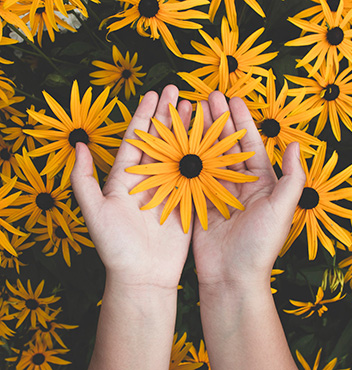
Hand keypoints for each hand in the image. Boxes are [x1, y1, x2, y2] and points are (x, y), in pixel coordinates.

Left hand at [71, 85, 192, 289]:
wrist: (142, 275)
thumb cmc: (115, 246)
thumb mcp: (94, 212)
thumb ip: (83, 179)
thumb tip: (79, 146)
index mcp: (125, 178)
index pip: (136, 139)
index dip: (144, 116)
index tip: (153, 94)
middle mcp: (148, 179)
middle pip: (160, 140)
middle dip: (168, 115)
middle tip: (178, 91)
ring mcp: (169, 189)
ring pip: (179, 153)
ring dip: (186, 130)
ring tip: (195, 107)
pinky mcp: (185, 201)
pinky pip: (194, 174)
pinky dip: (202, 156)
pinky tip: (209, 139)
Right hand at [192, 92, 305, 288]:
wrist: (231, 276)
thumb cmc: (259, 245)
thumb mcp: (282, 209)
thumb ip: (292, 178)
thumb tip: (296, 144)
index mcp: (260, 182)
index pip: (250, 144)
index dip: (241, 121)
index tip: (232, 99)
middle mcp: (238, 183)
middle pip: (226, 145)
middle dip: (217, 121)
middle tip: (206, 98)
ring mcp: (216, 191)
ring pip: (207, 156)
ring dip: (200, 134)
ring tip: (191, 112)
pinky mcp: (198, 202)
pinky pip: (192, 175)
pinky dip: (186, 158)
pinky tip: (178, 141)